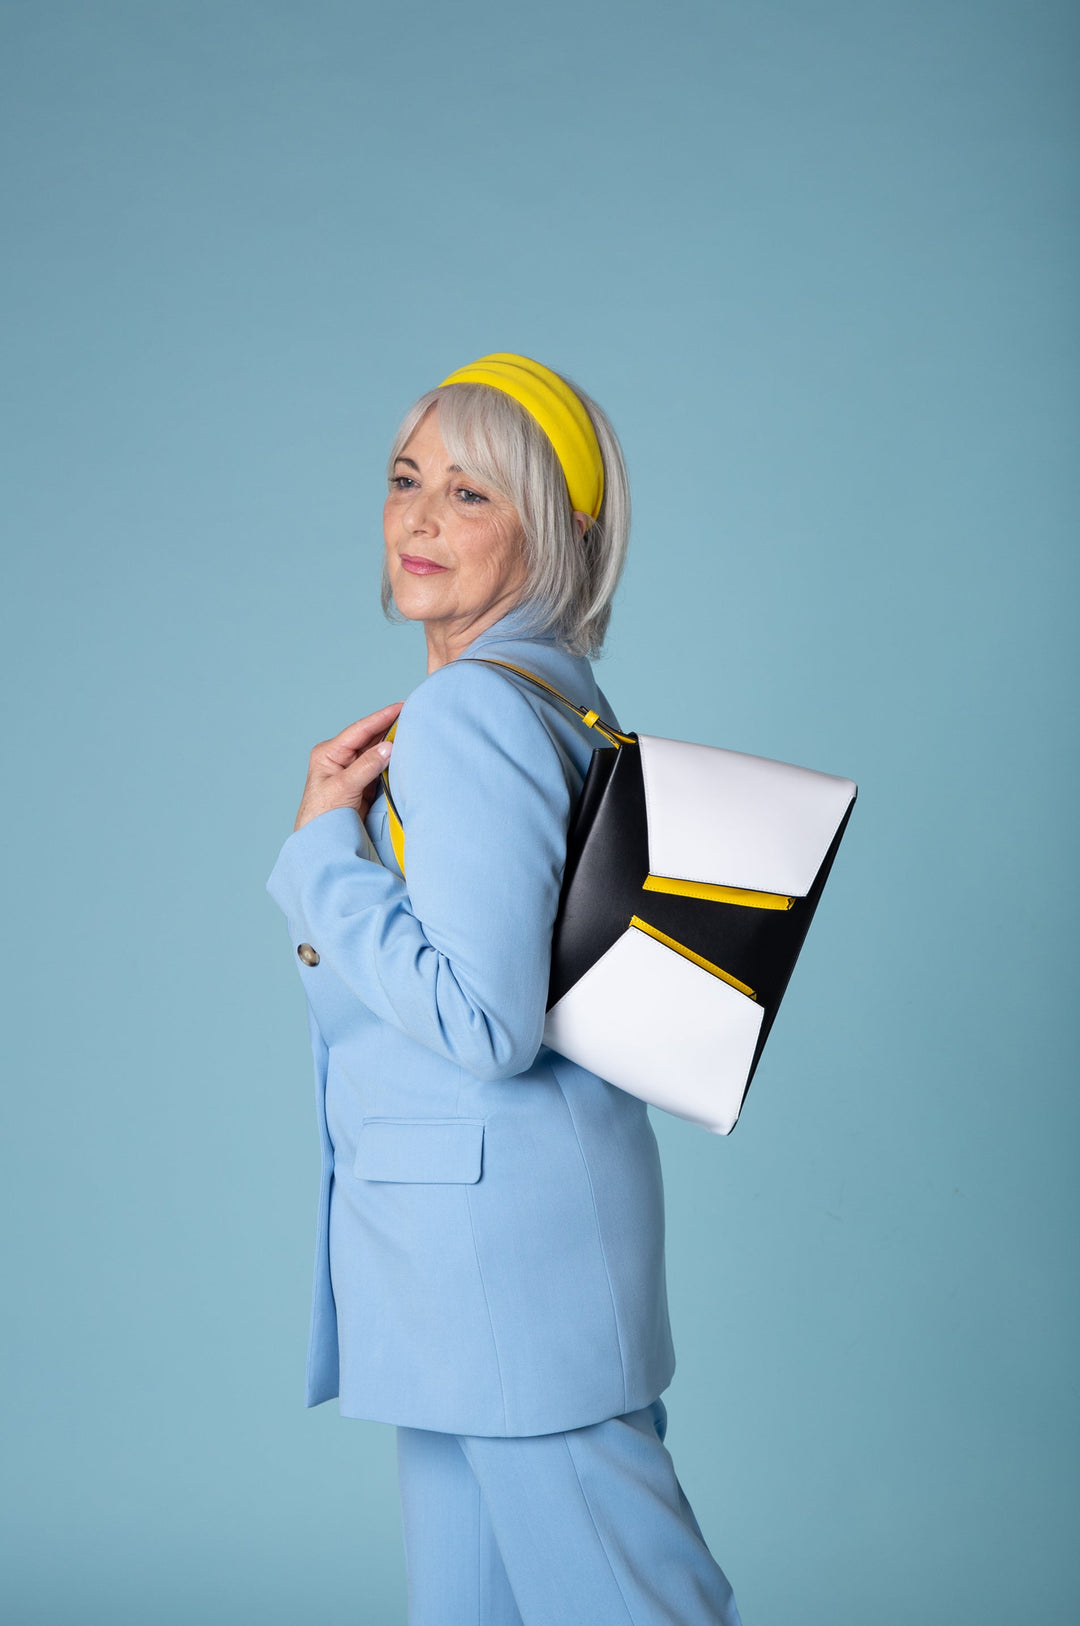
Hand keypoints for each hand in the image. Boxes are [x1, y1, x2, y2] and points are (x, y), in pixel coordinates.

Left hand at [293, 701, 404, 832]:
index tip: (402, 706)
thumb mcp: (343, 788)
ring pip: (378, 752)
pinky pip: (383, 768)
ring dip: (395, 744)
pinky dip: (395, 762)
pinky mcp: (364, 785)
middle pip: (371, 738)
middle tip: (414, 715)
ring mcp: (354, 772)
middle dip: (391, 727)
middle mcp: (342, 758)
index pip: (360, 730)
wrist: (320, 844)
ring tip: (415, 731)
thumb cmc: (321, 816)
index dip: (382, 717)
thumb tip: (388, 747)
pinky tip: (408, 755)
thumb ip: (366, 766)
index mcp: (329, 753)